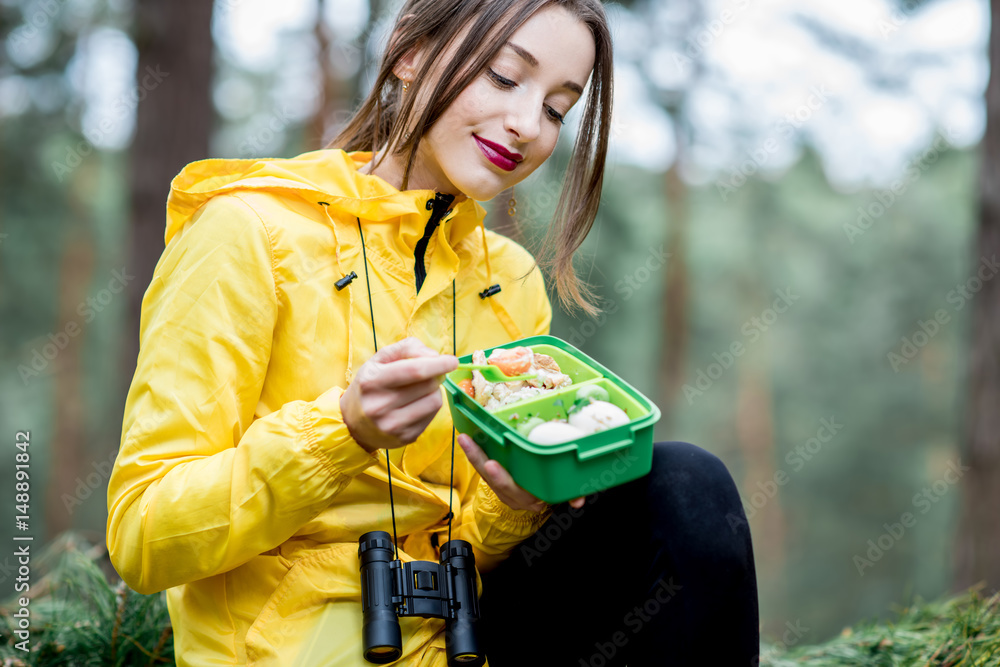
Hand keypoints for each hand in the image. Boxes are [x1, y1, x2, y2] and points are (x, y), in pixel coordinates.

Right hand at [340, 337, 457, 451]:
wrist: (352, 423)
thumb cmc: (370, 385)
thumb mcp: (379, 360)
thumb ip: (407, 348)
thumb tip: (435, 356)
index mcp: (372, 381)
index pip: (414, 371)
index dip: (438, 364)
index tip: (452, 361)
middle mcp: (380, 405)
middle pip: (428, 385)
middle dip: (436, 375)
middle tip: (430, 374)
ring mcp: (392, 425)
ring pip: (434, 402)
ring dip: (434, 391)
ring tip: (421, 389)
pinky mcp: (404, 438)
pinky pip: (432, 416)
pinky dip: (430, 406)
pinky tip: (417, 404)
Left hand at [457, 433, 585, 511]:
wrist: (538, 499)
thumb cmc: (554, 488)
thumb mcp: (564, 492)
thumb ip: (572, 494)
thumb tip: (579, 501)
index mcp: (530, 499)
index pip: (516, 492)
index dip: (504, 481)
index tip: (492, 466)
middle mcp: (513, 497)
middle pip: (495, 482)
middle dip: (483, 463)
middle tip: (473, 446)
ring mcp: (502, 489)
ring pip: (485, 474)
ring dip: (474, 455)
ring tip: (465, 438)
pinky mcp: (494, 479)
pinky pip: (481, 467)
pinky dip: (474, 453)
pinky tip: (467, 437)